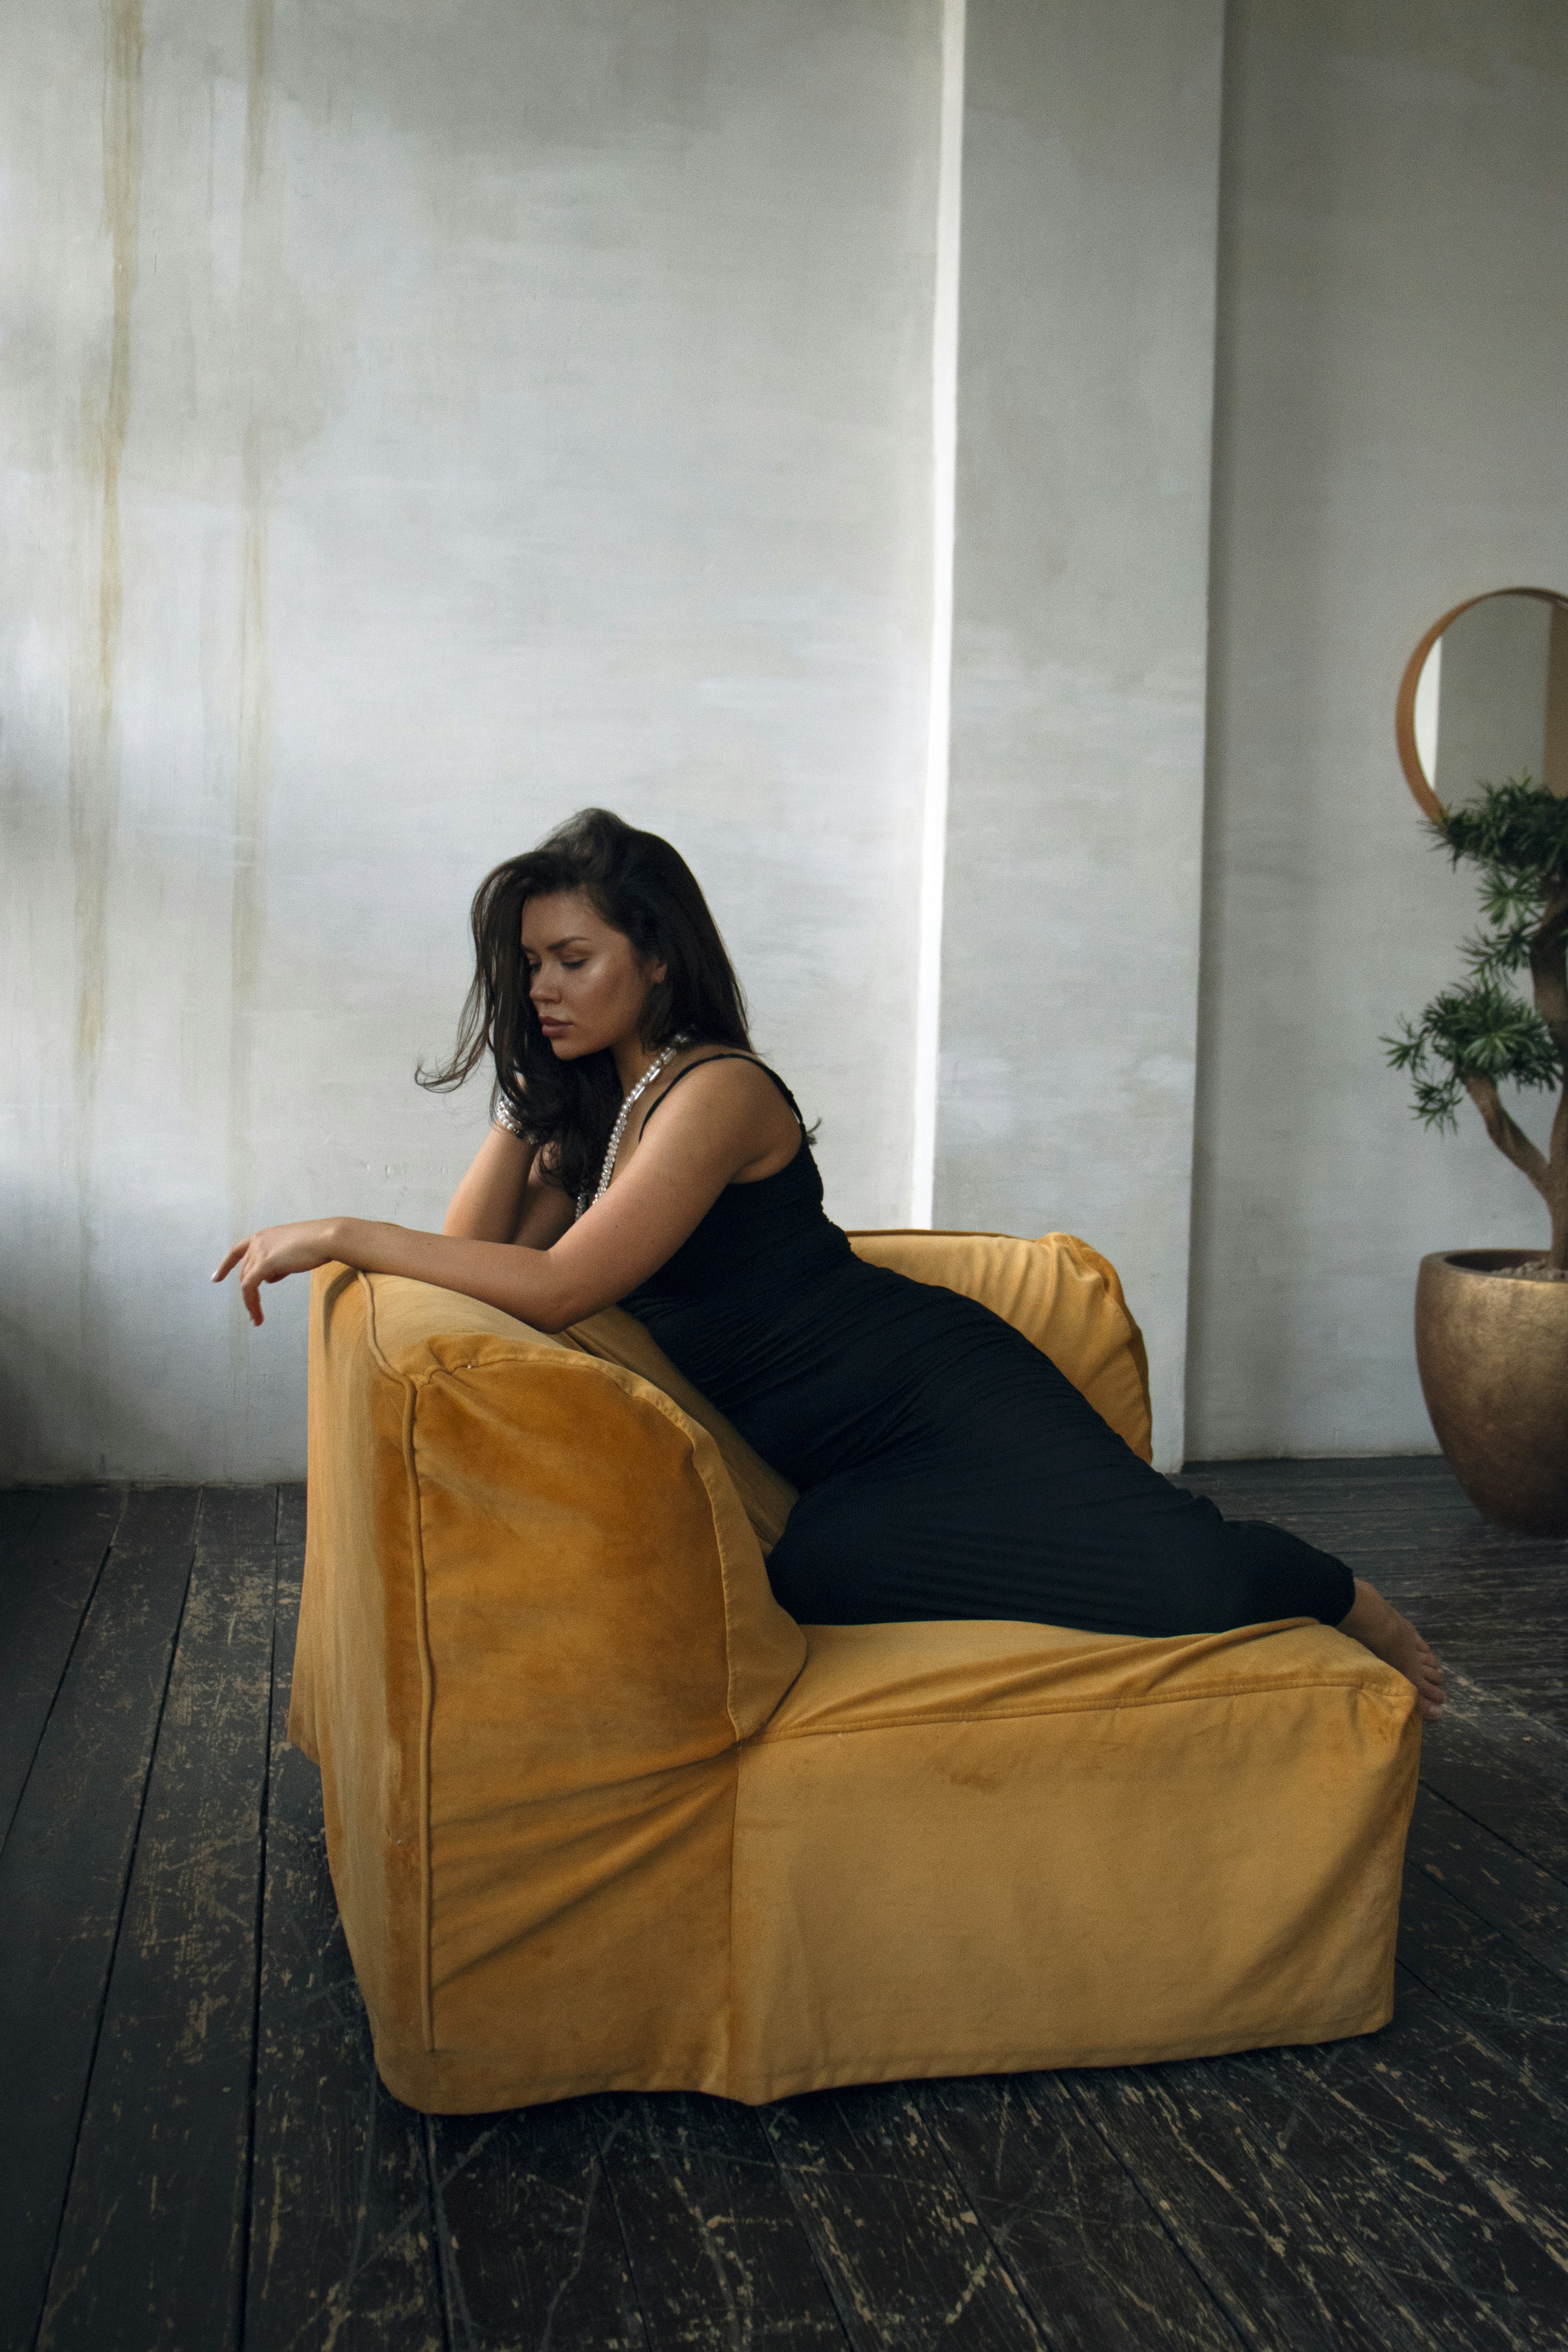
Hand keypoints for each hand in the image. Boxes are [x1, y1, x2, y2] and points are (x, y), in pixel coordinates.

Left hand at [213, 1219, 342, 1325]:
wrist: (326, 1238)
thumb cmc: (318, 1243)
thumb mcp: (294, 1252)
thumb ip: (279, 1263)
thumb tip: (270, 1277)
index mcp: (264, 1235)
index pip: (238, 1250)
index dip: (226, 1265)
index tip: (216, 1278)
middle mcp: (258, 1241)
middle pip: (245, 1271)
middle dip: (248, 1292)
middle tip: (254, 1311)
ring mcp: (260, 1251)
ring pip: (246, 1281)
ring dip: (250, 1302)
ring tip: (257, 1318)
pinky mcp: (264, 1263)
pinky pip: (250, 1288)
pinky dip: (251, 1304)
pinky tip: (257, 1317)